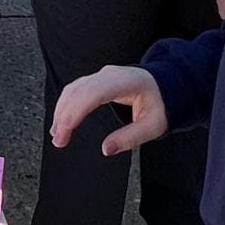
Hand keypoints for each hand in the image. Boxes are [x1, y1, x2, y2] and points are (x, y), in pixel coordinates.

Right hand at [50, 65, 168, 156]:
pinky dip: (66, 104)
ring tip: (57, 134)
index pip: (94, 93)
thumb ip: (130, 137)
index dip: (76, 110)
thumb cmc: (161, 103)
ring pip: (74, 88)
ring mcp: (102, 75)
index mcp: (125, 82)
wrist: (167, 85)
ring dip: (62, 110)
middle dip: (64, 115)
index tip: (65, 129)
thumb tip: (106, 149)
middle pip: (78, 90)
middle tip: (58, 140)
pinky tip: (62, 120)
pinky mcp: (97, 80)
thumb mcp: (153, 126)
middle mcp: (110, 74)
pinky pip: (76, 89)